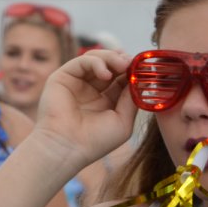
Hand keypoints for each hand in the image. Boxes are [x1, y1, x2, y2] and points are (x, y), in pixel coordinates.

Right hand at [31, 50, 136, 170]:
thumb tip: (143, 79)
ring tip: (122, 65)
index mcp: (106, 100)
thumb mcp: (123, 121)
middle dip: (123, 60)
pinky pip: (82, 61)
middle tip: (132, 63)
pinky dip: (96, 62)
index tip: (144, 69)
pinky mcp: (63, 77)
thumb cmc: (95, 141)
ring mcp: (77, 82)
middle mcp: (91, 89)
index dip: (132, 71)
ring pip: (96, 58)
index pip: (121, 77)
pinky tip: (106, 74)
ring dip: (112, 58)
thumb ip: (132, 99)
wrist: (67, 148)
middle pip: (110, 64)